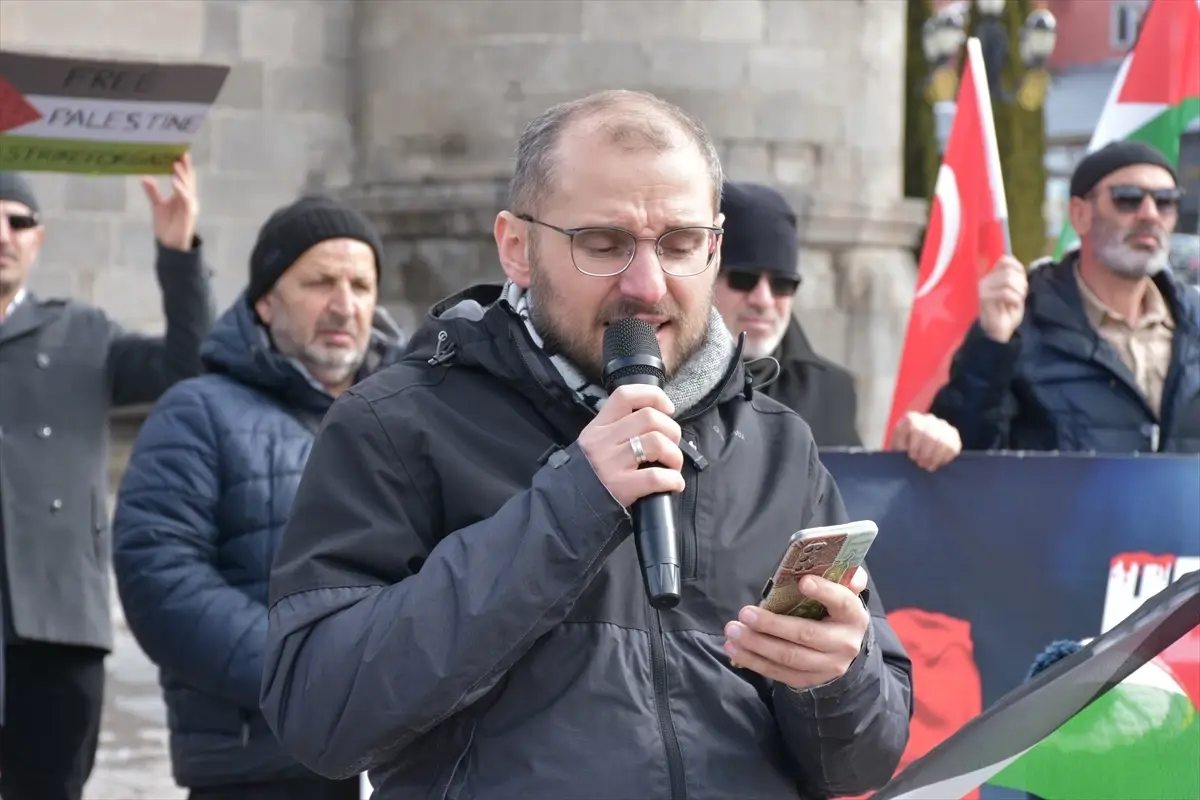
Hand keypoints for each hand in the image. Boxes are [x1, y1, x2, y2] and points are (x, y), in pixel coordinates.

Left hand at [141, 152, 197, 250]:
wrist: (169, 244)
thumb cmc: (166, 225)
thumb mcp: (157, 205)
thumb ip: (153, 192)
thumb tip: (145, 177)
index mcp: (182, 195)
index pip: (184, 177)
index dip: (184, 166)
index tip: (180, 153)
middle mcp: (188, 198)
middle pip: (189, 180)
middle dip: (186, 167)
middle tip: (181, 154)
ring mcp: (190, 205)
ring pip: (188, 187)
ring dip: (182, 176)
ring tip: (175, 165)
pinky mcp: (189, 214)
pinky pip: (186, 199)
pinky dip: (181, 190)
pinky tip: (175, 182)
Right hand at [578, 384, 684, 507]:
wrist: (568, 505)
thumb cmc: (590, 474)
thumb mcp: (595, 443)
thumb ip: (618, 429)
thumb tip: (657, 423)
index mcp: (599, 426)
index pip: (625, 395)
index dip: (653, 396)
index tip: (668, 408)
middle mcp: (604, 440)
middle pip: (649, 417)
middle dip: (672, 430)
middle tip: (672, 444)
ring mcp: (612, 463)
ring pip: (657, 443)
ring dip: (675, 454)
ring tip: (672, 465)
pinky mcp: (621, 486)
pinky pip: (656, 477)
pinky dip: (673, 479)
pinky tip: (673, 484)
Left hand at [724, 567, 869, 690]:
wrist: (843, 649)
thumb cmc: (833, 611)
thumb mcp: (841, 591)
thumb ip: (839, 574)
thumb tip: (825, 561)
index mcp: (852, 615)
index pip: (842, 602)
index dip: (824, 592)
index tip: (803, 582)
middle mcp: (844, 643)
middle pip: (805, 634)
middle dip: (772, 624)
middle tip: (745, 613)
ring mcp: (827, 666)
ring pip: (788, 657)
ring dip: (756, 644)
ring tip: (733, 631)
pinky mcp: (808, 680)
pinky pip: (778, 673)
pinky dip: (753, 661)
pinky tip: (734, 649)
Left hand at [890, 411, 960, 470]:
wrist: (915, 452)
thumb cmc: (904, 449)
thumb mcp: (897, 447)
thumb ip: (900, 446)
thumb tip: (905, 450)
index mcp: (912, 418)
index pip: (916, 428)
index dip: (915, 445)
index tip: (912, 457)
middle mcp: (929, 419)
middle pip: (931, 436)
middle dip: (926, 454)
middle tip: (921, 465)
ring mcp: (943, 425)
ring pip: (943, 442)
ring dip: (935, 458)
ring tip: (928, 466)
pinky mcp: (953, 435)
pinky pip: (953, 447)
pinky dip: (944, 458)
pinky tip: (937, 463)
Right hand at [979, 255, 1026, 342]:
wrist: (998, 332)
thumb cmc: (1006, 312)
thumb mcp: (1015, 291)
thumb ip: (1016, 278)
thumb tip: (1019, 268)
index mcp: (992, 276)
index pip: (1005, 261)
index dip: (1018, 269)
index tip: (1022, 283)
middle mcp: (985, 279)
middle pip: (1009, 271)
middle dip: (1021, 283)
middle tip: (1022, 295)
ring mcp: (983, 288)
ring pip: (1007, 279)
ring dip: (1019, 290)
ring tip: (1018, 300)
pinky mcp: (984, 298)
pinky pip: (1005, 292)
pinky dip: (1015, 298)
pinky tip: (1014, 304)